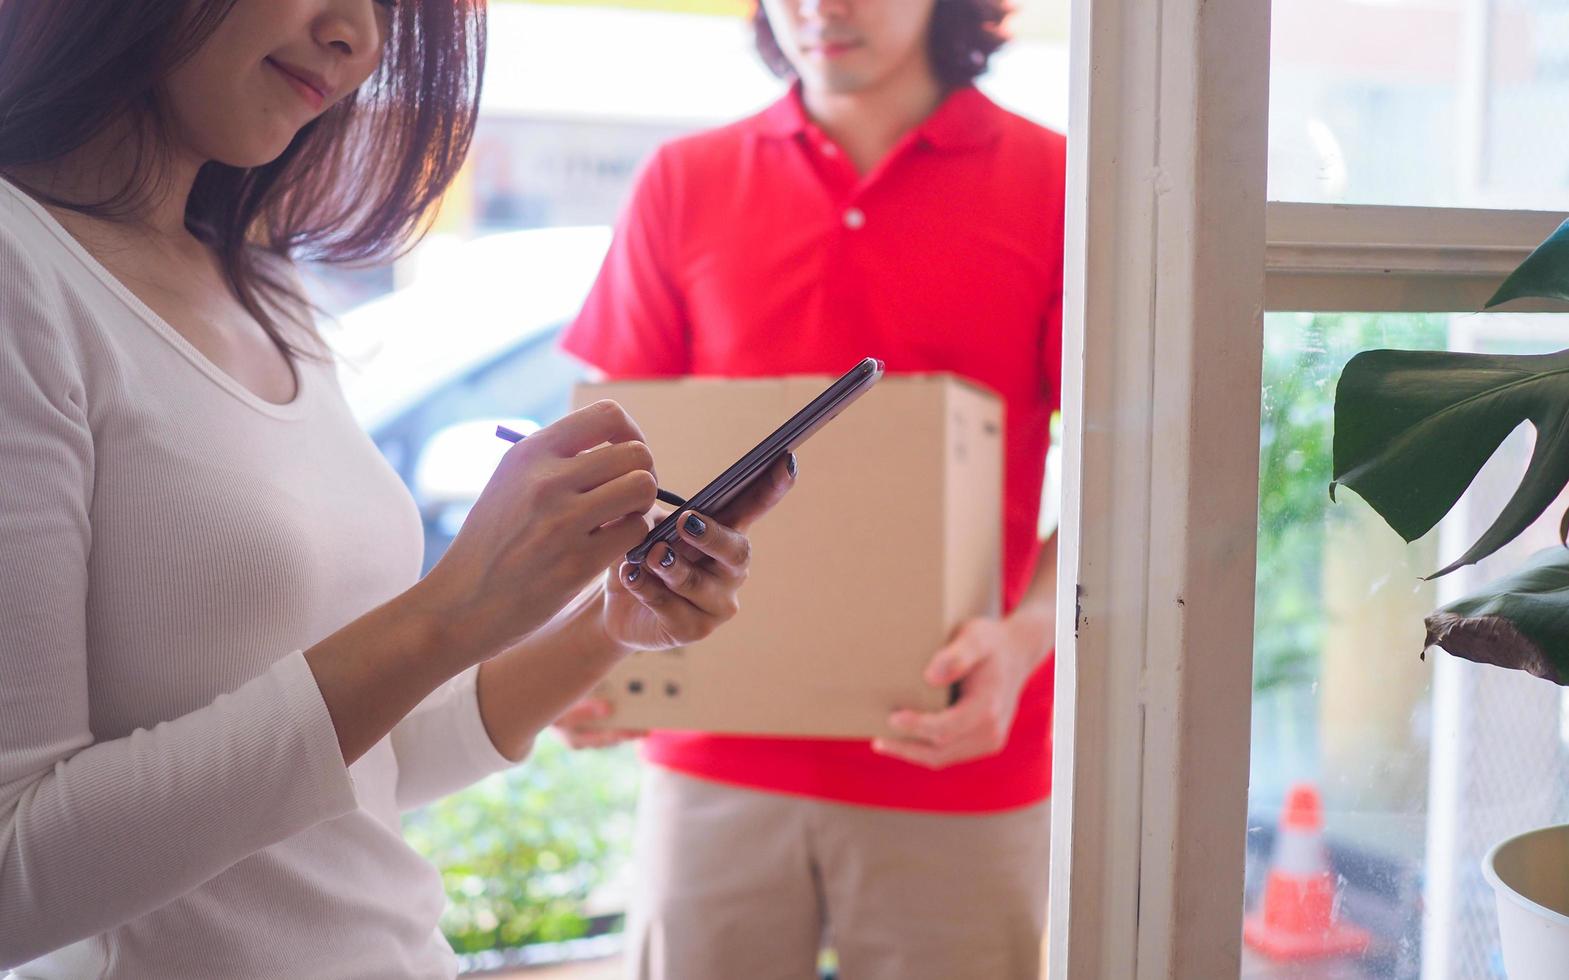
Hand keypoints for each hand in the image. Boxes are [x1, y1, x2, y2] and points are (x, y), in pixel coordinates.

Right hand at [417, 400, 658, 667]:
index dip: (630, 434)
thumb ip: (557, 459)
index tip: (623, 457)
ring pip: (643, 487)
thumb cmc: (493, 543)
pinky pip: (636, 530)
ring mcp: (562, 522)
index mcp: (529, 453)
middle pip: (635, 452)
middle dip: (643, 473)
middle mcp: (546, 480)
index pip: (608, 415)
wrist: (461, 603)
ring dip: (642, 505)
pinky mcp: (577, 563)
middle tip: (628, 496)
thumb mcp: (510, 483)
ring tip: (622, 519)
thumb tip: (619, 444)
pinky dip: (633, 537)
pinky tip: (612, 546)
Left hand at [555, 452, 797, 748]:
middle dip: (712, 536)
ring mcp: (717, 602)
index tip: (787, 459)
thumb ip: (653, 512)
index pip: (753, 506)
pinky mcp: (694, 629)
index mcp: (726, 532)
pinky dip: (648, 589)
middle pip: (736, 551)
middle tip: (685, 522)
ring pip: (700, 584)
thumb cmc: (639, 553)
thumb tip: (644, 496)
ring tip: (649, 554)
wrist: (615, 604)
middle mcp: (730, 569)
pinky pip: (672, 608)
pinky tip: (630, 576)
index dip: (772, 486)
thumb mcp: (644, 524)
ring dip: (671, 567)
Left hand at [871, 616, 1045, 769]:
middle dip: (906, 748)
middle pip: (940, 752)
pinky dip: (925, 749)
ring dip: (912, 752)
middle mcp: (991, 731)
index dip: (917, 726)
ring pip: (942, 758)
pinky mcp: (984, 743)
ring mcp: (989, 741)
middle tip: (877, 740)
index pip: (946, 728)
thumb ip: (956, 655)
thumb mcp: (975, 637)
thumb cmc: (990, 642)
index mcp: (988, 708)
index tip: (892, 717)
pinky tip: (904, 739)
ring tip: (883, 742)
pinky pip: (949, 754)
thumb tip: (930, 677)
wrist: (1017, 652)